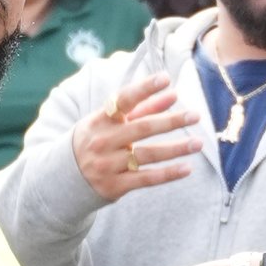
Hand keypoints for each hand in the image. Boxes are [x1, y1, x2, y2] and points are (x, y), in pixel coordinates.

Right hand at [72, 66, 197, 201]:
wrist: (65, 178)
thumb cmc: (96, 141)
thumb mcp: (111, 122)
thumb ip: (142, 108)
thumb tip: (172, 95)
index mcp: (100, 120)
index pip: (123, 100)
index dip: (144, 88)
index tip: (166, 79)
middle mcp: (103, 141)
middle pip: (142, 128)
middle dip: (171, 121)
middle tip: (195, 115)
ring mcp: (108, 165)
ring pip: (148, 155)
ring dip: (176, 148)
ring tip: (199, 143)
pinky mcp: (115, 186)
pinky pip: (146, 179)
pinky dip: (168, 174)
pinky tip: (187, 168)